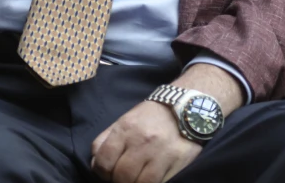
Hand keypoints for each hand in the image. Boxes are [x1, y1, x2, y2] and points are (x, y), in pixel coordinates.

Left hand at [91, 63, 240, 182]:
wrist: (188, 108)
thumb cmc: (153, 116)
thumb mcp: (126, 120)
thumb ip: (106, 139)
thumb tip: (95, 162)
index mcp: (126, 128)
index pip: (104, 161)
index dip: (102, 172)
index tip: (108, 172)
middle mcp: (142, 140)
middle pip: (121, 176)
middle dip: (120, 180)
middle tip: (125, 177)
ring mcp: (161, 153)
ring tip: (139, 177)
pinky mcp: (177, 162)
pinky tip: (153, 177)